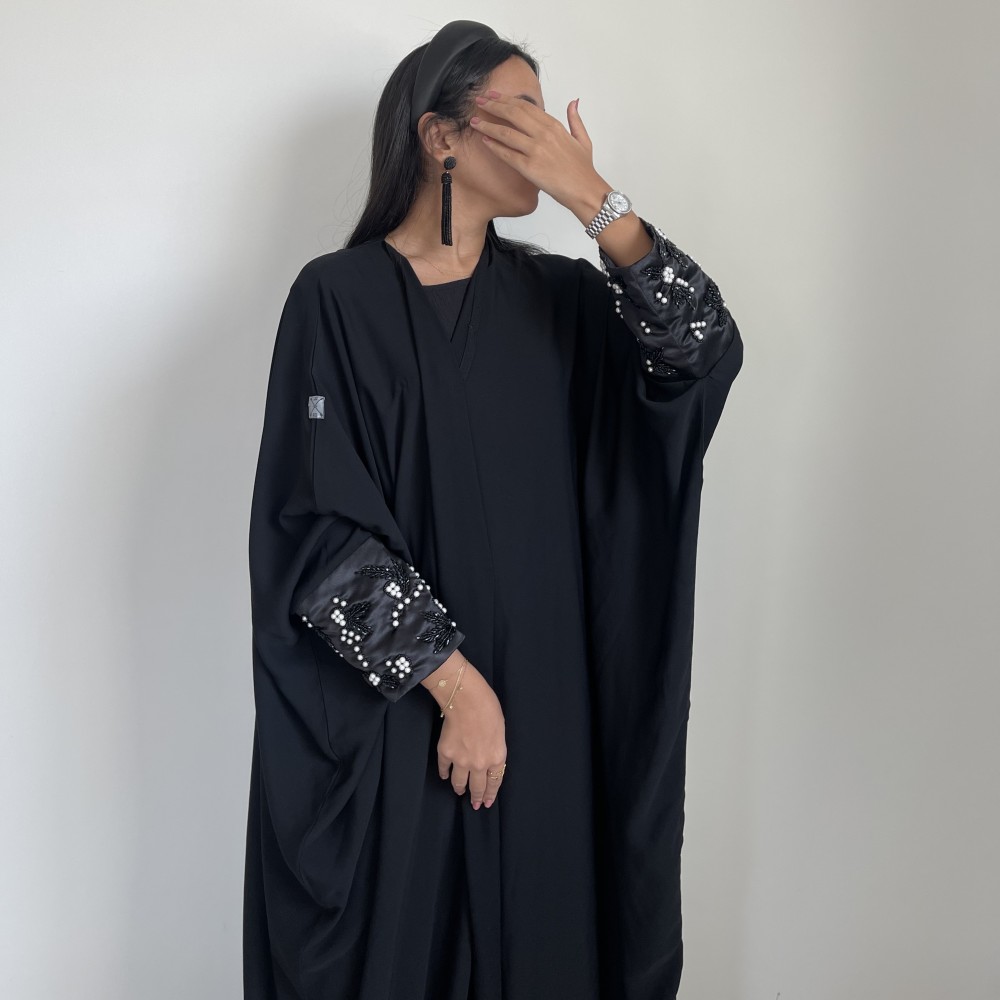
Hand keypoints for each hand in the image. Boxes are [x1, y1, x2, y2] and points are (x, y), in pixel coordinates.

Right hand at [429, 654, 507, 809]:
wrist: (467, 700)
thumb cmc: (489, 709)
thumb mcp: (500, 732)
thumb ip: (494, 749)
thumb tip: (488, 758)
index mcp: (497, 758)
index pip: (494, 782)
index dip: (490, 794)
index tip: (486, 802)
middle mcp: (479, 764)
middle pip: (477, 787)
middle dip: (476, 797)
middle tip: (474, 804)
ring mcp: (461, 761)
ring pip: (459, 782)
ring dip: (459, 788)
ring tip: (459, 791)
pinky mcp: (445, 754)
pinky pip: (444, 769)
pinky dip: (445, 773)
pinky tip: (445, 776)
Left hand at [469, 89, 603, 213]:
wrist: (585, 190)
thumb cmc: (583, 169)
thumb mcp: (583, 139)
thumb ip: (575, 119)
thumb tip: (574, 101)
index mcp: (554, 126)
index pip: (525, 106)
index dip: (507, 99)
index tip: (494, 96)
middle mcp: (543, 134)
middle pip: (513, 114)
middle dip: (493, 105)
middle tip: (479, 101)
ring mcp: (535, 150)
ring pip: (506, 133)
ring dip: (487, 125)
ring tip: (474, 121)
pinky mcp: (529, 167)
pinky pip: (507, 154)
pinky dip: (494, 146)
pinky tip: (484, 140)